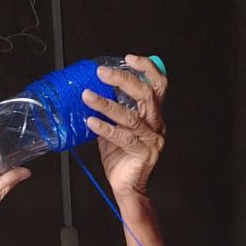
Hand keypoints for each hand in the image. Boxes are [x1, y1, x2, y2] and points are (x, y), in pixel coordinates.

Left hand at [83, 55, 166, 197]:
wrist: (126, 186)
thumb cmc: (121, 157)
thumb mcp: (115, 126)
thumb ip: (111, 109)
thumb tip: (92, 90)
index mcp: (152, 114)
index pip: (158, 84)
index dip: (146, 68)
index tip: (128, 59)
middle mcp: (156, 124)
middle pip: (146, 94)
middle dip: (123, 80)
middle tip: (101, 73)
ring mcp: (152, 139)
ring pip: (131, 116)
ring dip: (107, 104)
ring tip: (87, 96)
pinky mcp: (144, 153)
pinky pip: (124, 137)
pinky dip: (106, 128)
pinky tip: (91, 121)